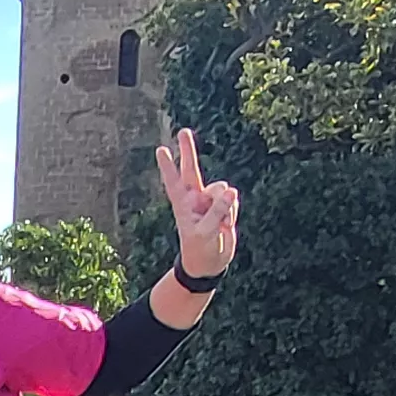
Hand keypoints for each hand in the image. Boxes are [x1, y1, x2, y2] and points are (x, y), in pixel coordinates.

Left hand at [158, 130, 240, 278]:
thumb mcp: (206, 233)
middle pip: (192, 169)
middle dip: (188, 150)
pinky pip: (233, 201)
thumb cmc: (199, 249)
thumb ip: (217, 211)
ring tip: (220, 225)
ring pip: (222, 190)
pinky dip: (233, 212)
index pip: (174, 181)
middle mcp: (195, 198)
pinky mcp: (225, 207)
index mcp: (183, 204)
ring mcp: (210, 201)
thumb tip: (232, 191)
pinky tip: (226, 225)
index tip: (161, 149)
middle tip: (183, 131)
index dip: (169, 166)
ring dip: (225, 205)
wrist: (209, 264)